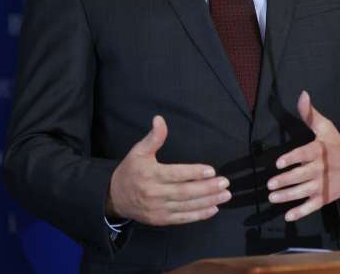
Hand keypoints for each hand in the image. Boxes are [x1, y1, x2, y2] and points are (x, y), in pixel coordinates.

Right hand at [106, 115, 230, 225]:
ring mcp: (158, 209)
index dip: (194, 173)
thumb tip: (160, 119)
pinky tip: (213, 208)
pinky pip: (182, 218)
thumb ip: (153, 137)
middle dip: (207, 188)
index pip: (176, 174)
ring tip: (224, 195)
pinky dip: (199, 215)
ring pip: (186, 206)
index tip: (211, 170)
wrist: (114, 197)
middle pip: (185, 192)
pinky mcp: (160, 220)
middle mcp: (155, 193)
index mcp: (150, 175)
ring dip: (208, 201)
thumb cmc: (130, 171)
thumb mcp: (138, 151)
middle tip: (225, 183)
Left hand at [267, 90, 339, 220]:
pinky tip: (288, 216)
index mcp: (320, 151)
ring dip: (287, 196)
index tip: (278, 163)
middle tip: (270, 184)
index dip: (291, 159)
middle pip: (300, 176)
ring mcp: (323, 185)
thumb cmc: (338, 146)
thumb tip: (302, 94)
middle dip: (285, 181)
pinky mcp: (324, 198)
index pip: (304, 155)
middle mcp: (320, 169)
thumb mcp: (326, 128)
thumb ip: (310, 114)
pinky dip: (300, 212)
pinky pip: (311, 206)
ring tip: (272, 197)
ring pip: (303, 192)